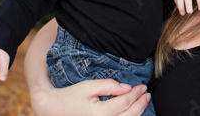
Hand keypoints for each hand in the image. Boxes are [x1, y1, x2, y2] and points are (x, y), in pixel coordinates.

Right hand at [31, 80, 149, 115]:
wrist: (52, 110)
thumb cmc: (69, 97)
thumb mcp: (88, 86)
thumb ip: (108, 85)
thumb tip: (127, 87)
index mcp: (99, 113)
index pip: (125, 102)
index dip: (136, 93)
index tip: (142, 86)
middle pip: (130, 115)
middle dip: (141, 104)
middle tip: (147, 94)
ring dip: (137, 113)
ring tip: (143, 102)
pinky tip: (132, 113)